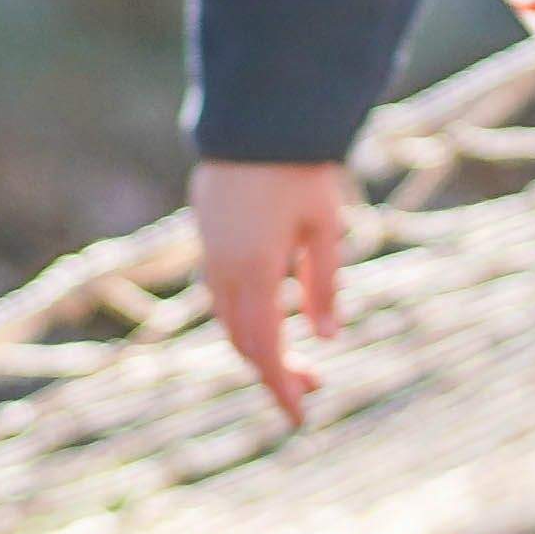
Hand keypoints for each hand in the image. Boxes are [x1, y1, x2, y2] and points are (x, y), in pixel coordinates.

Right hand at [194, 159, 344, 422]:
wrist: (257, 116)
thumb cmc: (300, 170)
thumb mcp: (325, 229)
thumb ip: (324, 286)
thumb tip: (327, 338)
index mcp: (252, 272)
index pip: (264, 348)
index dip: (281, 386)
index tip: (300, 417)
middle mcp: (222, 269)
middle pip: (242, 341)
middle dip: (274, 371)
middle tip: (314, 387)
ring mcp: (209, 253)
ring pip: (228, 319)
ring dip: (259, 344)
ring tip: (298, 358)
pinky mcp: (208, 237)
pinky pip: (223, 293)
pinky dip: (247, 316)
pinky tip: (276, 314)